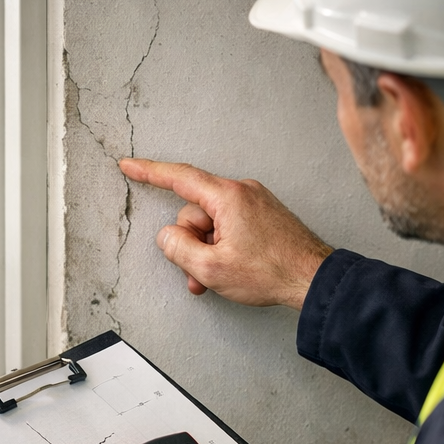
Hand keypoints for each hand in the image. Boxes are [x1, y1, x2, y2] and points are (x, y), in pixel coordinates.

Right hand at [119, 158, 332, 308]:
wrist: (313, 279)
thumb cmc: (271, 272)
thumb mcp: (211, 267)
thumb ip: (178, 248)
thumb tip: (168, 235)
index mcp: (228, 197)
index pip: (179, 177)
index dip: (149, 172)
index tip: (129, 165)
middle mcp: (242, 192)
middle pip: (194, 212)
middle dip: (191, 243)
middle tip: (201, 272)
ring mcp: (254, 203)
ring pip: (211, 223)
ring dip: (207, 251)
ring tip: (220, 276)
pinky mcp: (262, 215)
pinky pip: (229, 226)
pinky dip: (222, 248)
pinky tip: (231, 268)